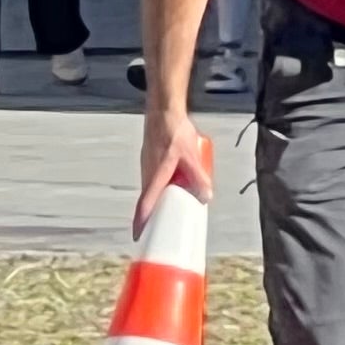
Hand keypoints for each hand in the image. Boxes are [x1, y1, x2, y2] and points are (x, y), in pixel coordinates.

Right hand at [135, 104, 200, 234]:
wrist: (163, 110)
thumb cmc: (175, 130)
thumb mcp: (191, 155)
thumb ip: (199, 177)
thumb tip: (206, 197)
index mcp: (156, 173)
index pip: (146, 202)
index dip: (141, 220)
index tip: (137, 235)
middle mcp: (147, 171)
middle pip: (146, 199)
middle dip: (147, 217)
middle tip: (152, 232)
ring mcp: (146, 165)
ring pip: (149, 189)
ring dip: (153, 202)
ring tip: (162, 214)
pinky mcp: (149, 159)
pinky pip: (152, 180)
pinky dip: (156, 190)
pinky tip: (169, 189)